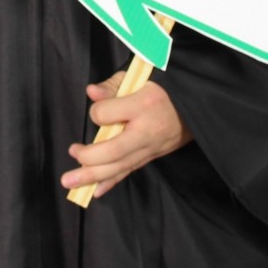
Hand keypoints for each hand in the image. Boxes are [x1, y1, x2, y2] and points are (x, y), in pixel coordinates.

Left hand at [60, 71, 192, 197]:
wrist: (196, 105)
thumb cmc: (164, 87)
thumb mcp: (140, 76)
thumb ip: (113, 85)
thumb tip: (91, 93)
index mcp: (144, 103)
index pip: (108, 114)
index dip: (96, 112)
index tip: (97, 107)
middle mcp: (148, 130)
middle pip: (113, 150)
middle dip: (88, 157)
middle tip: (72, 152)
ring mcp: (152, 147)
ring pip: (120, 166)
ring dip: (92, 176)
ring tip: (70, 182)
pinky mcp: (152, 156)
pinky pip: (129, 171)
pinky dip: (111, 182)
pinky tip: (94, 191)